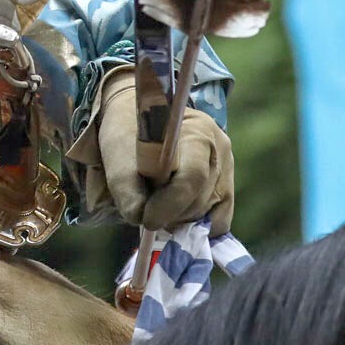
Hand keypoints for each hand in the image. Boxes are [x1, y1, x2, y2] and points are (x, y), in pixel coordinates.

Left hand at [80, 70, 234, 232]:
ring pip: (208, 212)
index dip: (170, 204)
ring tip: (157, 204)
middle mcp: (219, 148)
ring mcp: (228, 168)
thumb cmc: (127, 132)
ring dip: (179, 218)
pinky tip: (175, 218)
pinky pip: (218, 221)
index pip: (193, 177)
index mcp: (196, 131)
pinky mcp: (227, 186)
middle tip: (146, 209)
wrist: (142, 118)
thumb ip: (125, 183)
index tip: (147, 218)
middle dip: (170, 213)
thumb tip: (138, 216)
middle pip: (199, 199)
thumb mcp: (117, 151)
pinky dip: (196, 226)